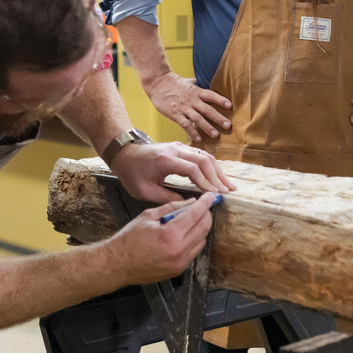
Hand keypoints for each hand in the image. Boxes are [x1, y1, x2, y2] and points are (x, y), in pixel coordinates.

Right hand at [111, 194, 217, 284]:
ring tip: (191, 220)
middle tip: (203, 207)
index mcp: (170, 234)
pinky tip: (184, 234)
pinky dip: (194, 241)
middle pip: (204, 228)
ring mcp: (180, 262)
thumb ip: (172, 207)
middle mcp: (179, 250)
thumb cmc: (129, 239)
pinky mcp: (179, 270)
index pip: (196, 214)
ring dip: (201, 228)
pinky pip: (194, 252)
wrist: (118, 264)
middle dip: (206, 215)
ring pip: (202, 240)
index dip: (206, 203)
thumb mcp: (148, 216)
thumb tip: (191, 202)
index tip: (210, 196)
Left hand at [113, 141, 235, 203]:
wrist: (124, 154)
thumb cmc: (132, 173)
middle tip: (227, 192)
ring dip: (218, 171)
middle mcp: (175, 150)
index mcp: (165, 160)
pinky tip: (218, 178)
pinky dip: (212, 167)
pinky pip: (201, 155)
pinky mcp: (182, 148)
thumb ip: (167, 198)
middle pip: (204, 160)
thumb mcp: (145, 191)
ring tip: (228, 186)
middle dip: (217, 177)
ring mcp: (180, 146)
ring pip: (205, 156)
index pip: (193, 168)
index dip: (205, 182)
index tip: (214, 195)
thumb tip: (188, 205)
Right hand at [147, 71, 231, 141]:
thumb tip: (204, 84)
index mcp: (196, 91)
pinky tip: (198, 139)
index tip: (229, 105)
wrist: (157, 82)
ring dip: (207, 127)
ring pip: (198, 118)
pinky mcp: (175, 114)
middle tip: (228, 126)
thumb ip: (196, 86)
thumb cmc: (173, 83)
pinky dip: (192, 132)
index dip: (220, 100)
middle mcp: (192, 100)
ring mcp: (183, 108)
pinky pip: (185, 124)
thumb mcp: (187, 82)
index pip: (211, 95)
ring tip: (215, 135)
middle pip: (207, 109)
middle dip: (218, 118)